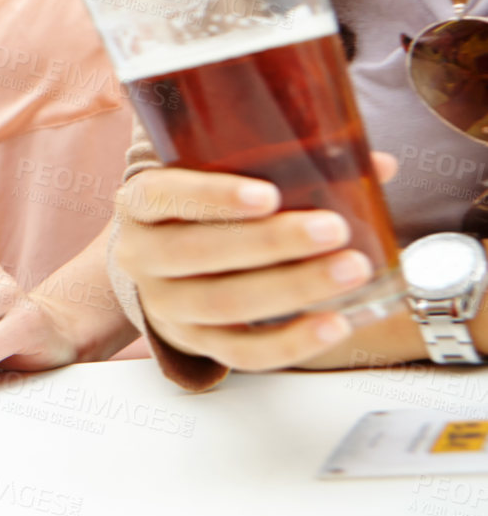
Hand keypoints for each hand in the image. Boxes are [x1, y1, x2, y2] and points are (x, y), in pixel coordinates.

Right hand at [114, 154, 398, 371]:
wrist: (167, 270)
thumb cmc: (204, 214)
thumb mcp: (221, 181)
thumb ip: (285, 166)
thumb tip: (375, 164)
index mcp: (140, 204)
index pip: (163, 195)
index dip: (211, 196)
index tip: (268, 195)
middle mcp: (140, 255)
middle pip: (196, 252)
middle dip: (270, 242)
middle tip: (331, 229)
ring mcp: (164, 304)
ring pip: (224, 303)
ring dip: (292, 287)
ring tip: (351, 269)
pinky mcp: (196, 343)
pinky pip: (243, 351)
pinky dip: (292, 341)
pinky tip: (335, 323)